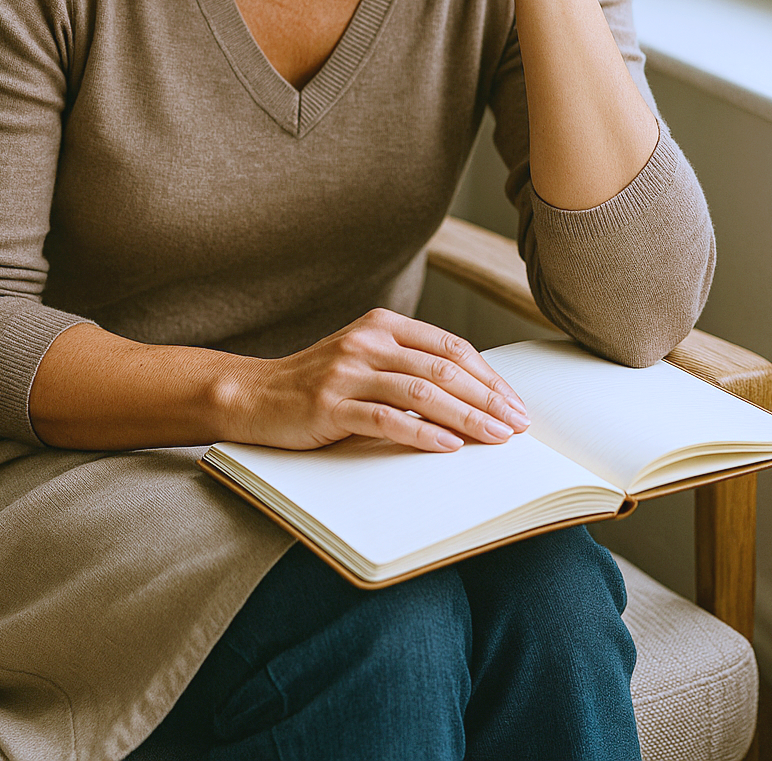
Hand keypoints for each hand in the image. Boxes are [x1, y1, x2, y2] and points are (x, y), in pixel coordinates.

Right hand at [229, 307, 529, 452]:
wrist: (254, 395)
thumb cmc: (318, 384)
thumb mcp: (365, 361)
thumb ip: (408, 367)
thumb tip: (474, 397)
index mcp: (382, 325)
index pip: (450, 348)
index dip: (488, 377)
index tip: (515, 404)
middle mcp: (368, 341)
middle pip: (443, 370)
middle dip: (487, 400)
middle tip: (517, 425)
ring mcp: (348, 372)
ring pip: (421, 393)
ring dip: (466, 417)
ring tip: (495, 437)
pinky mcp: (330, 405)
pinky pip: (386, 418)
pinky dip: (422, 433)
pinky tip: (448, 446)